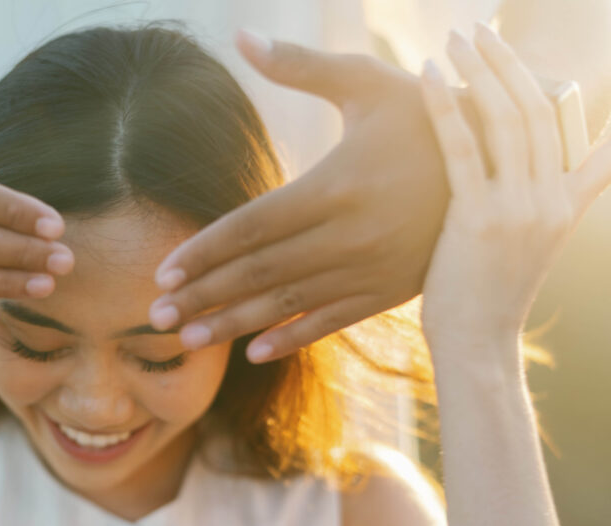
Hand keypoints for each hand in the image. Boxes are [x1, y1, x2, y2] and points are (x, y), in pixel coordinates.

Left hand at [148, 30, 452, 362]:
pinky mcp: (389, 291)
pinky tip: (254, 353)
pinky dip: (292, 337)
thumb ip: (300, 67)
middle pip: (258, 273)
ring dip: (232, 324)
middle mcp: (346, 237)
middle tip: (155, 319)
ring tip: (188, 341)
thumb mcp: (368, 82)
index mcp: (333, 187)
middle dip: (202, 297)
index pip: (250, 228)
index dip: (202, 252)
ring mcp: (368, 270)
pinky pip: (332, 321)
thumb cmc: (428, 115)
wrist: (506, 159)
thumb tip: (242, 35)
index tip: (161, 273)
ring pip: (287, 304)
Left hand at [419, 24, 610, 351]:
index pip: (584, 130)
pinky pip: (463, 149)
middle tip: (477, 31)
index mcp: (568, 202)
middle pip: (538, 109)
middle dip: (507, 64)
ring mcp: (519, 207)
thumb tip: (498, 177)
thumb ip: (524, 204)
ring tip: (456, 39)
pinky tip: (426, 77)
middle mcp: (551, 199)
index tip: (536, 54)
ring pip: (507, 119)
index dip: (565, 86)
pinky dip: (445, 107)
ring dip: (480, 71)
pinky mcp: (479, 219)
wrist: (478, 345)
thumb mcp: (521, 246)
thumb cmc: (485, 298)